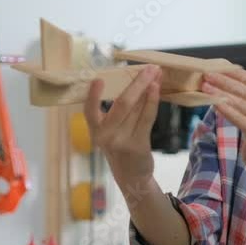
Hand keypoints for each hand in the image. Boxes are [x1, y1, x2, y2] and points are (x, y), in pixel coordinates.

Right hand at [84, 65, 161, 193]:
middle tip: (149, 67)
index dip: (93, 96)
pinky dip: (152, 101)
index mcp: (96, 130)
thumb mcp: (112, 132)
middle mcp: (106, 136)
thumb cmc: (120, 147)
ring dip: (148, 88)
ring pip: (136, 108)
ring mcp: (122, 141)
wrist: (131, 177)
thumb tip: (133, 80)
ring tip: (157, 74)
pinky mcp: (138, 145)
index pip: (89, 111)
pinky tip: (156, 89)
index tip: (98, 79)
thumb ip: (118, 111)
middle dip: (137, 83)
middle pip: (122, 104)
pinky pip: (147, 118)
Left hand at [200, 71, 245, 176]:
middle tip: (206, 74)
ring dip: (220, 93)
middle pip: (244, 89)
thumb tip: (223, 80)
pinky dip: (224, 109)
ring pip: (239, 102)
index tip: (216, 68)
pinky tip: (213, 103)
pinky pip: (237, 117)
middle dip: (223, 81)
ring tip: (205, 87)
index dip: (232, 73)